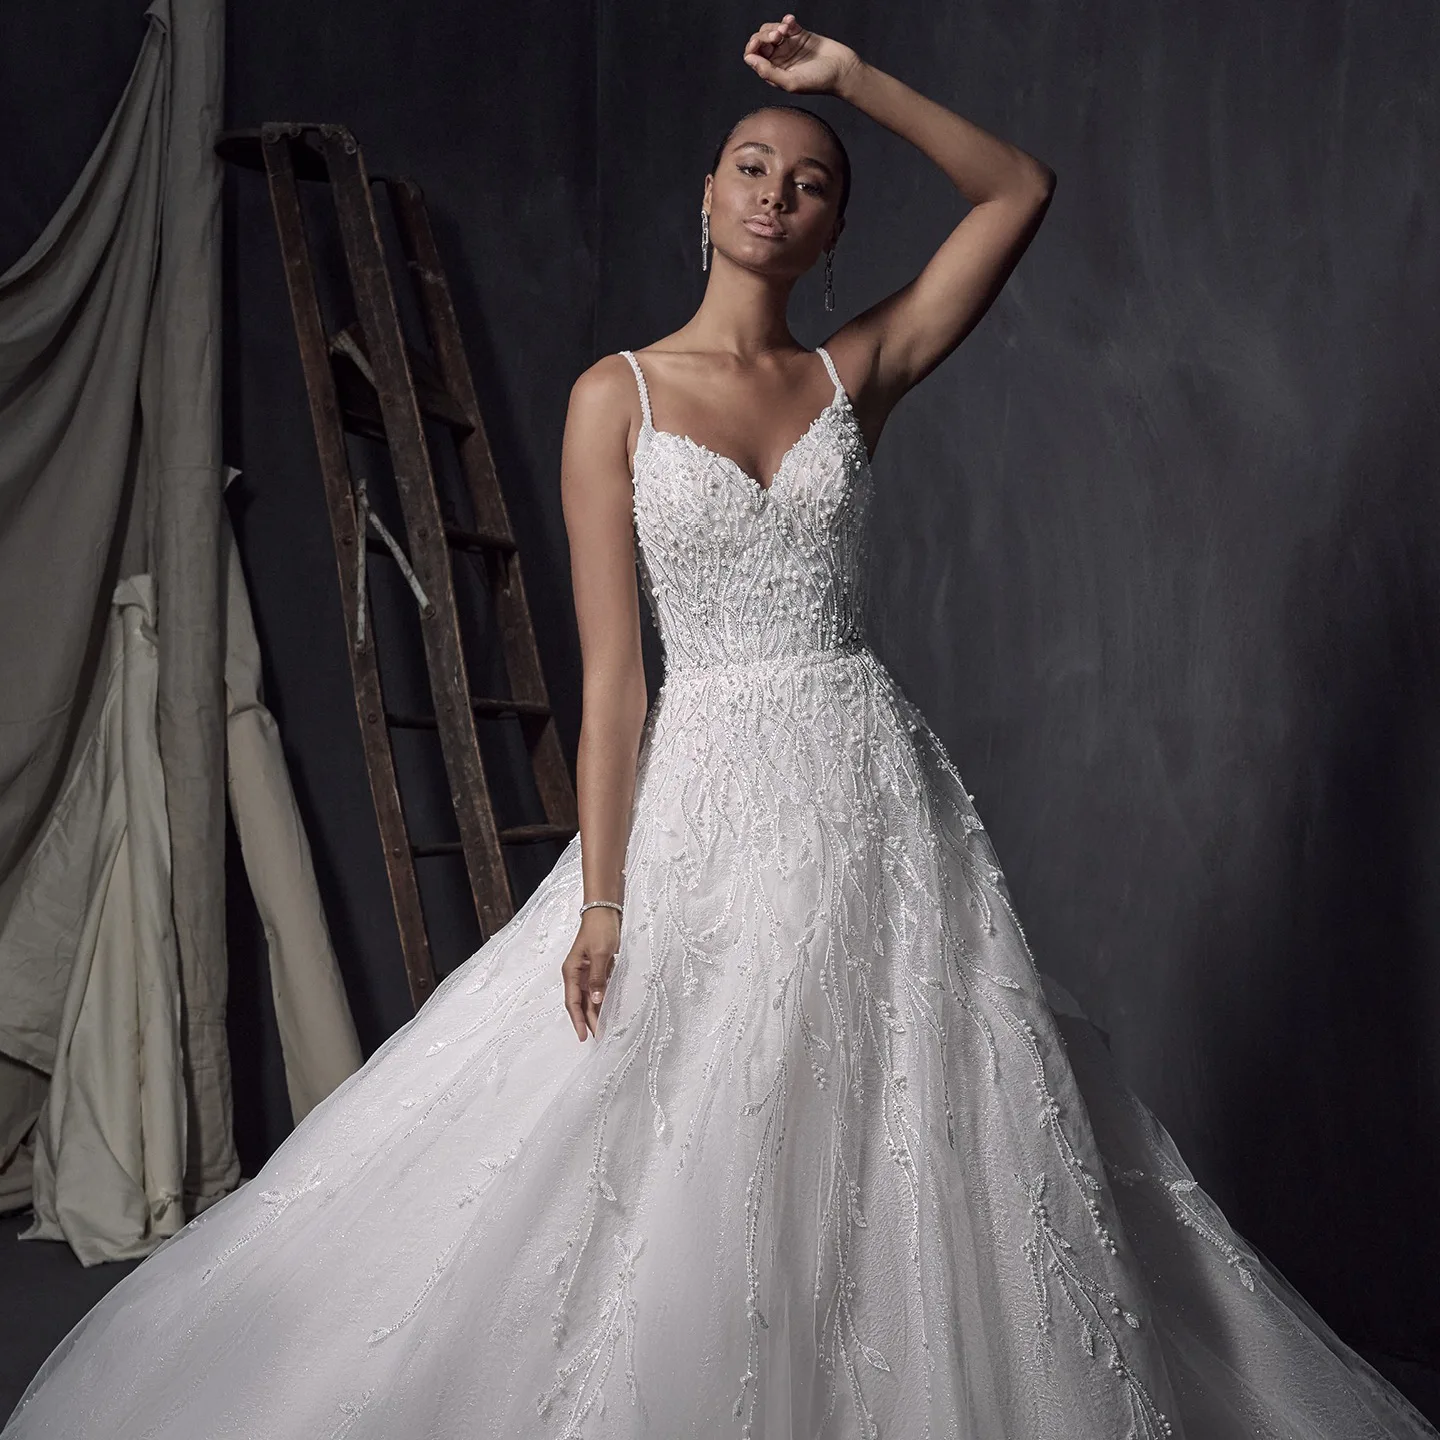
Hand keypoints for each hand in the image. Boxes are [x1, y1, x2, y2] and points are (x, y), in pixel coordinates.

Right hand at [561, 909, 620, 1040]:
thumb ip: (597, 977)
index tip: (584, 1036)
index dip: (578, 1020)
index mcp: (571, 972)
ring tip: (603, 1029)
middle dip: (588, 1021)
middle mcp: (576, 975)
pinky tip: (607, 1011)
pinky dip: (601, 1001)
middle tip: (598, 1037)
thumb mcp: (600, 953)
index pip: (572, 1002)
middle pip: (580, 1004)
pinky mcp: (596, 970)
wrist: (604, 912)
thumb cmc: (600, 930)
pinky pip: (597, 990)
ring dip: (595, 1013)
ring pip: (588, 999)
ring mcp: (586, 973)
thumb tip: (596, 999)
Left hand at [743, 14, 858, 95]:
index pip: (753, 57)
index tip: (761, 43)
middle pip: (760, 42)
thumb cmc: (819, 81)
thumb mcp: (791, 82)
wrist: (842, 70)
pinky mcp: (799, 35)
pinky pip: (786, 23)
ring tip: (786, 30)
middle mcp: (779, 60)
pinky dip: (786, 20)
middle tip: (778, 36)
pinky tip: (792, 22)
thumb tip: (749, 59)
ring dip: (775, 26)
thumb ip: (768, 72)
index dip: (752, 48)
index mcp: (773, 73)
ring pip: (771, 30)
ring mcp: (789, 46)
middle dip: (764, 35)